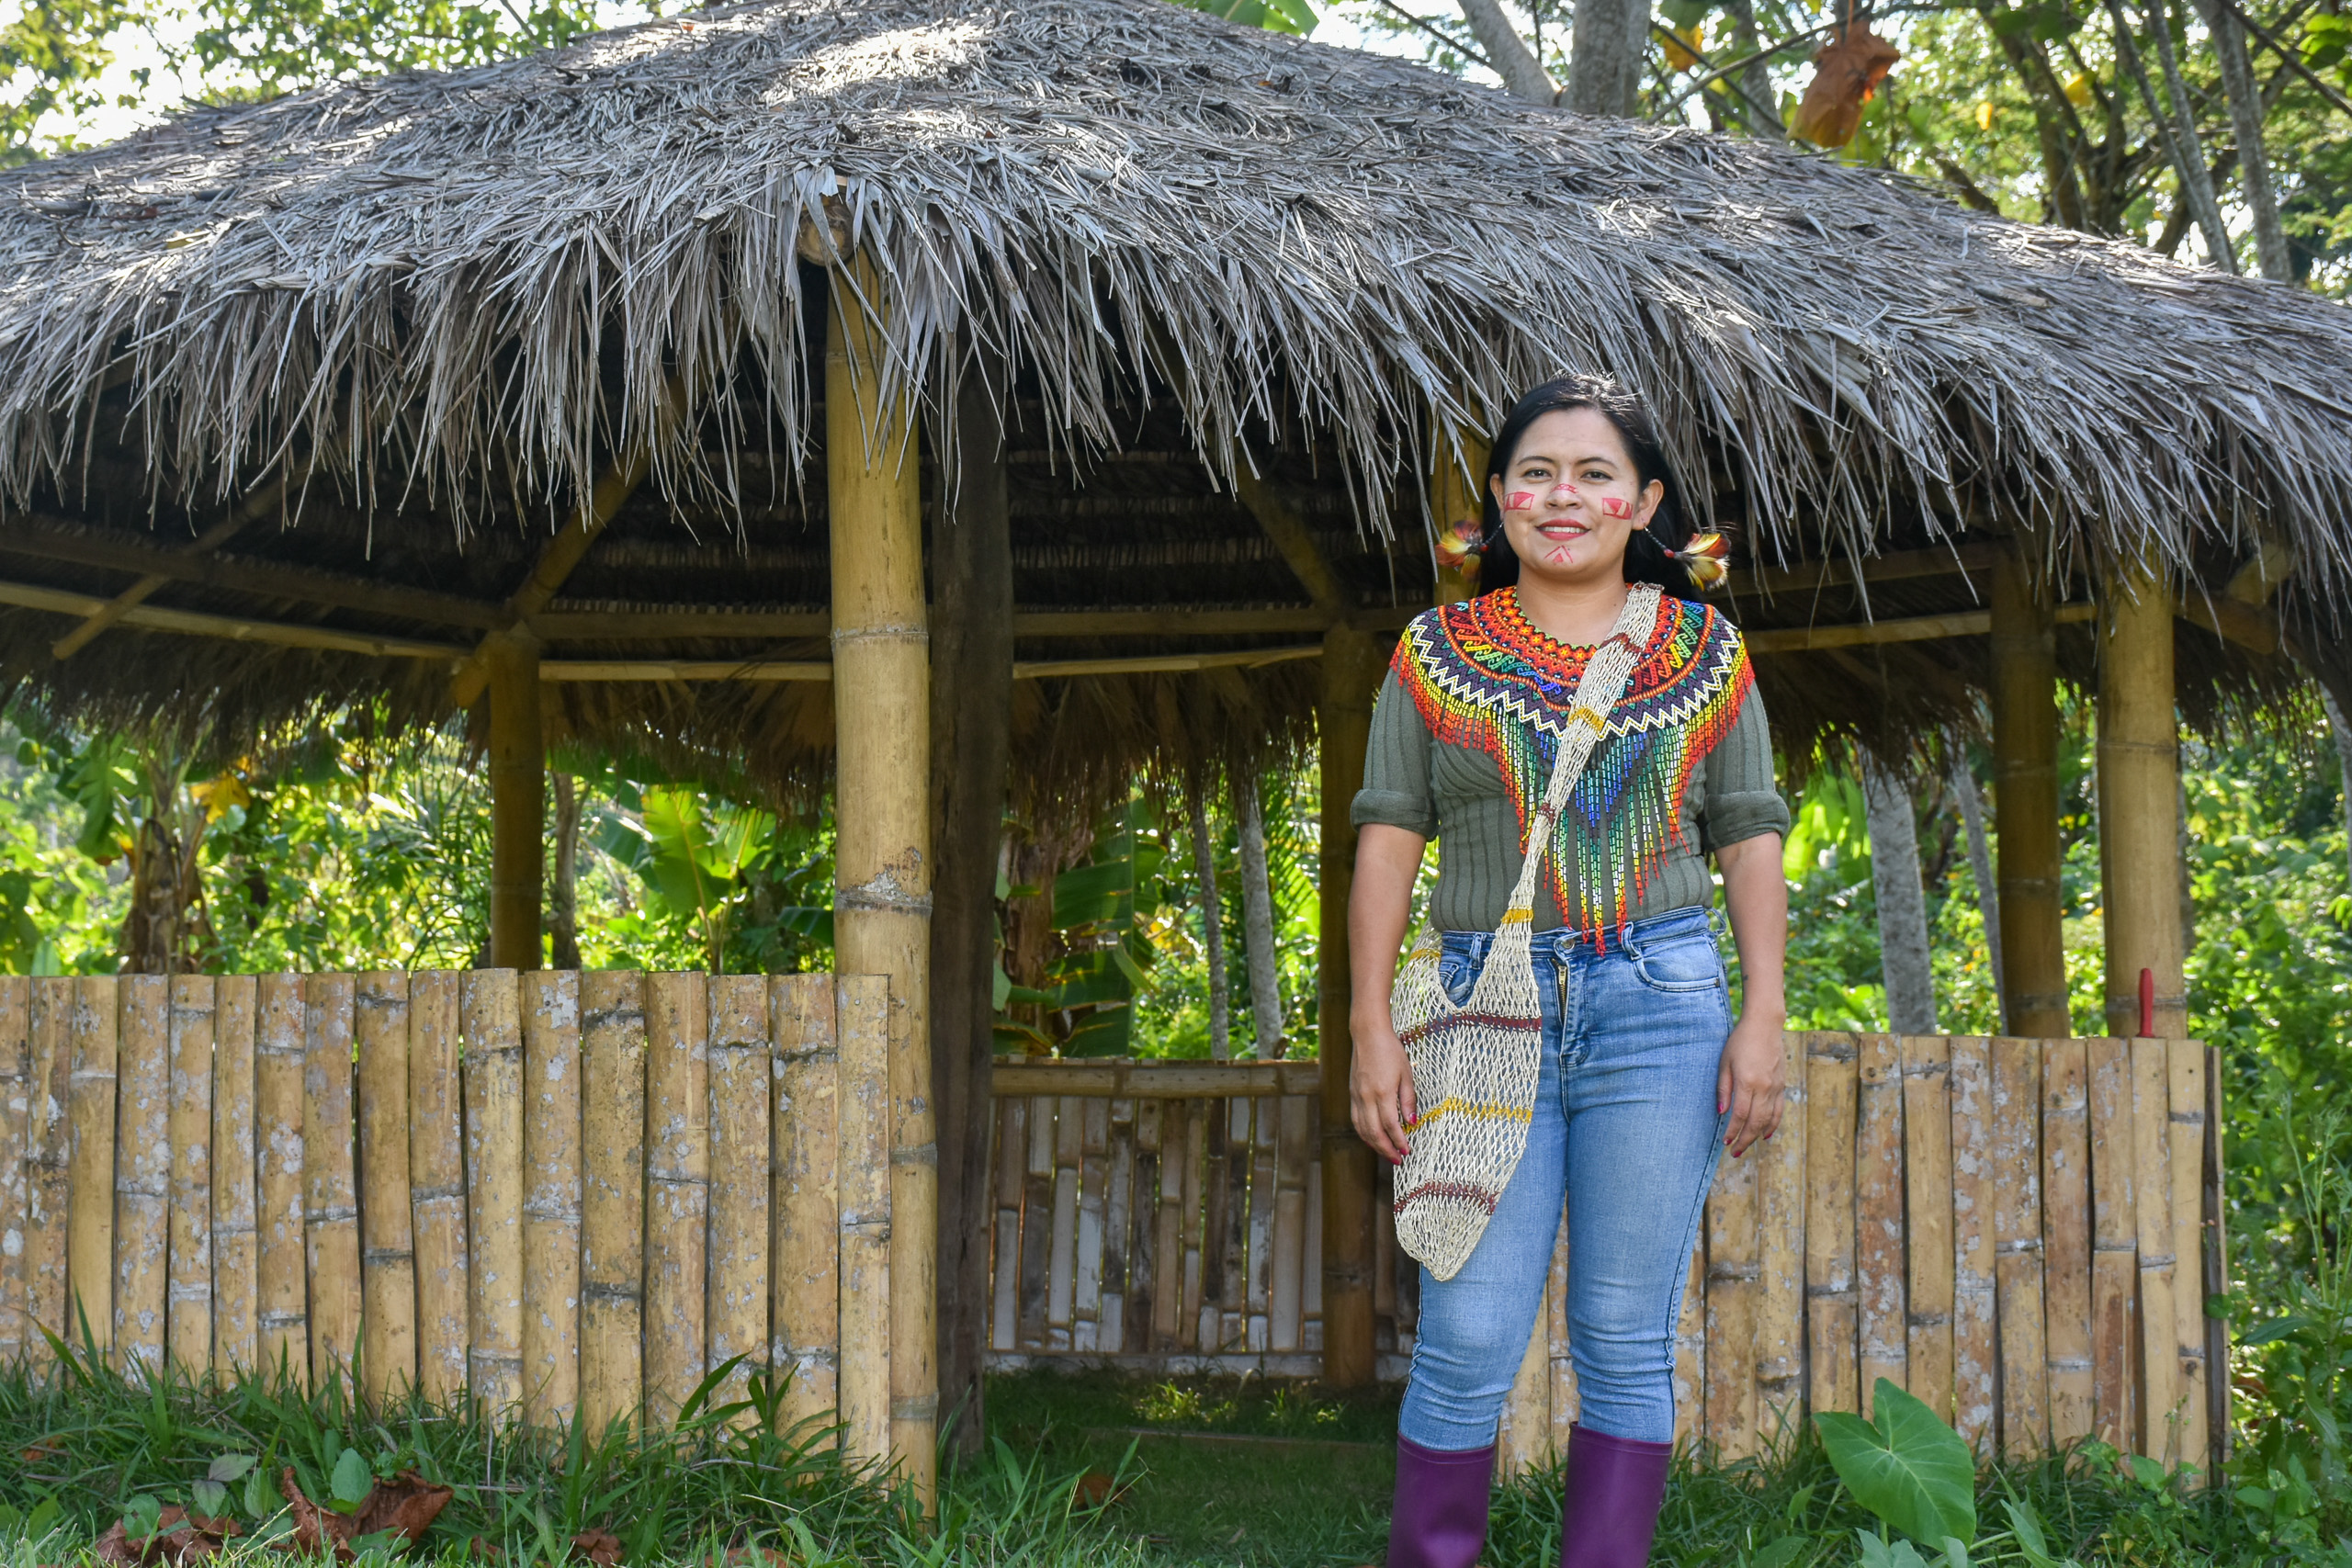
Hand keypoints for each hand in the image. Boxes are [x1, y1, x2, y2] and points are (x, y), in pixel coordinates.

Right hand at [1351, 1016, 1415, 1166]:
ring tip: (1387, 1152)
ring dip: (1374, 1145)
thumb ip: (1409, 1100)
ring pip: (1362, 1129)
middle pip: (1374, 1132)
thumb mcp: (1406, 1074)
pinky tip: (1373, 1137)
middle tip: (1398, 1159)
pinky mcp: (1352, 1094)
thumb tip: (1412, 1122)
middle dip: (1386, 1150)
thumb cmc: (1390, 1051)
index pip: (1391, 1125)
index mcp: (1382, 1092)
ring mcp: (1356, 1096)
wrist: (1368, 1034)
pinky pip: (1356, 1120)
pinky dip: (1364, 1133)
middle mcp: (1366, 1097)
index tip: (1407, 1151)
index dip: (1399, 1141)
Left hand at [1715, 1011, 1785, 1159]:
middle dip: (1744, 1140)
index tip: (1725, 1142)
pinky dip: (1773, 1124)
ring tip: (1746, 1146)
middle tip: (1734, 1153)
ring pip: (1768, 1119)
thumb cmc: (1739, 1042)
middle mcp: (1764, 1087)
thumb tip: (1721, 1113)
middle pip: (1755, 1122)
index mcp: (1747, 1081)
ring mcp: (1775, 1087)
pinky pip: (1778, 1110)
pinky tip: (1765, 1135)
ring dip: (1757, 1136)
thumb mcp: (1724, 1062)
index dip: (1733, 1131)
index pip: (1740, 1115)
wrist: (1764, 1026)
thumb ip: (1723, 1089)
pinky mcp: (1782, 1085)